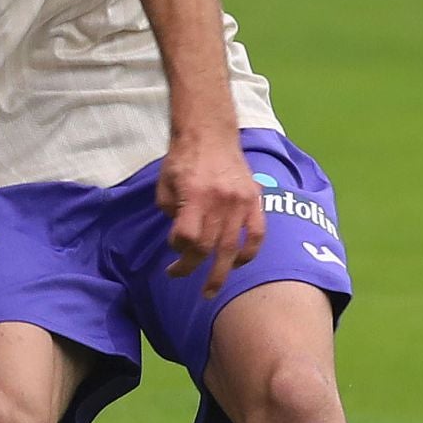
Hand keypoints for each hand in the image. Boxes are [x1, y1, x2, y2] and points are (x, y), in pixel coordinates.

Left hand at [156, 133, 265, 294]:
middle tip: (180, 276)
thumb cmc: (182, 158)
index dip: (178, 248)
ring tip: (210, 289)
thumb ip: (170, 212)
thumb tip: (180, 239)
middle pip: (208, 247)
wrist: (209, 132)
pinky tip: (237, 263)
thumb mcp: (164, 183)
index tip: (173, 247)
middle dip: (192, 267)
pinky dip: (249, 253)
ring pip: (232, 247)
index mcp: (195, 195)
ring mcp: (240, 202)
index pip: (188, 237)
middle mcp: (220, 201)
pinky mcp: (254, 200)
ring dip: (220, 271)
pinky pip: (257, 234)